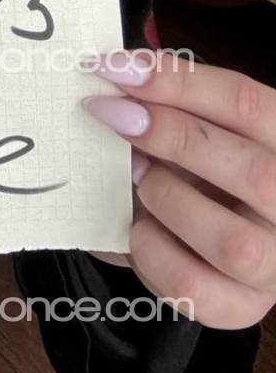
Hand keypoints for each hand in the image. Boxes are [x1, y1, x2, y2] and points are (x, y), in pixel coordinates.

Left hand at [80, 49, 275, 327]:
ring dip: (167, 200)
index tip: (113, 67)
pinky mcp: (239, 305)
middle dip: (172, 137)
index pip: (243, 102)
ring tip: (136, 180)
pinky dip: (149, 252)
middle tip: (113, 116)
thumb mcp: (198, 123)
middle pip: (250, 171)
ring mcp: (272, 263)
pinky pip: (192, 286)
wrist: (220, 234)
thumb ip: (170, 103)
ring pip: (231, 242)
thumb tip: (111, 76)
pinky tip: (137, 227)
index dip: (177, 80)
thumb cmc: (203, 162)